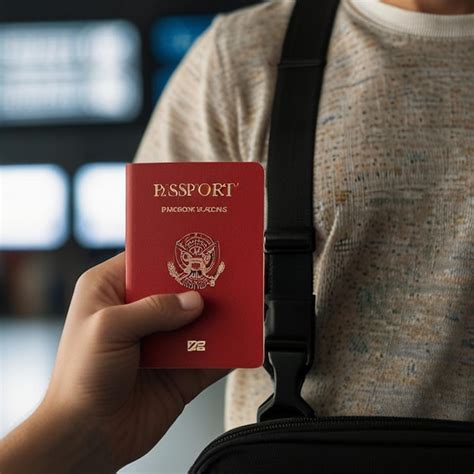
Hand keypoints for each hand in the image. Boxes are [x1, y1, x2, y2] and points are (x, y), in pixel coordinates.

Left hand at [0, 252, 227, 472]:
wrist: (87, 437)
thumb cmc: (79, 380)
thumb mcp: (109, 329)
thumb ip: (153, 310)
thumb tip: (193, 301)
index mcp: (111, 291)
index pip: (146, 260)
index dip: (171, 251)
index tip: (198, 243)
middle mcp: (138, 313)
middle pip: (179, 288)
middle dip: (202, 283)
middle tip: (227, 273)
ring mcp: (161, 341)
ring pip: (198, 319)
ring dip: (218, 315)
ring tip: (241, 303)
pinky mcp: (180, 369)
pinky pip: (210, 354)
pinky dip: (227, 349)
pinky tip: (241, 340)